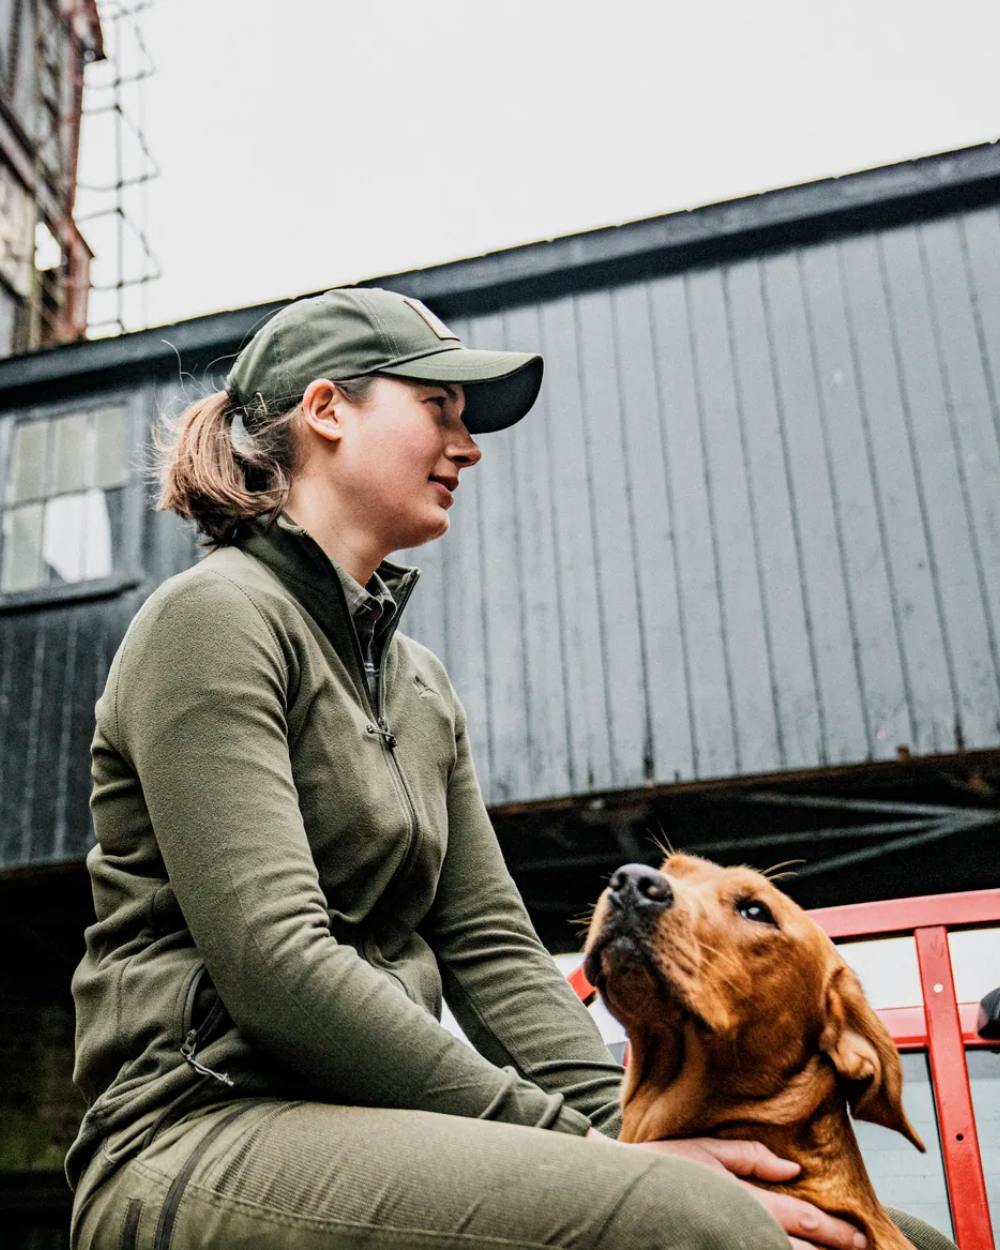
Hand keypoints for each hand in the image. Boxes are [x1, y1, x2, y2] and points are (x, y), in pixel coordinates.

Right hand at [584, 1131, 865, 1249]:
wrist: (618, 1189)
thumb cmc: (661, 1167)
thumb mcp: (706, 1150)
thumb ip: (750, 1157)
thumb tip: (791, 1169)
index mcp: (747, 1202)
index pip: (805, 1221)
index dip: (837, 1233)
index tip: (861, 1238)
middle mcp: (744, 1229)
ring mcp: (729, 1242)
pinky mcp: (714, 1247)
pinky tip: (780, 1247)